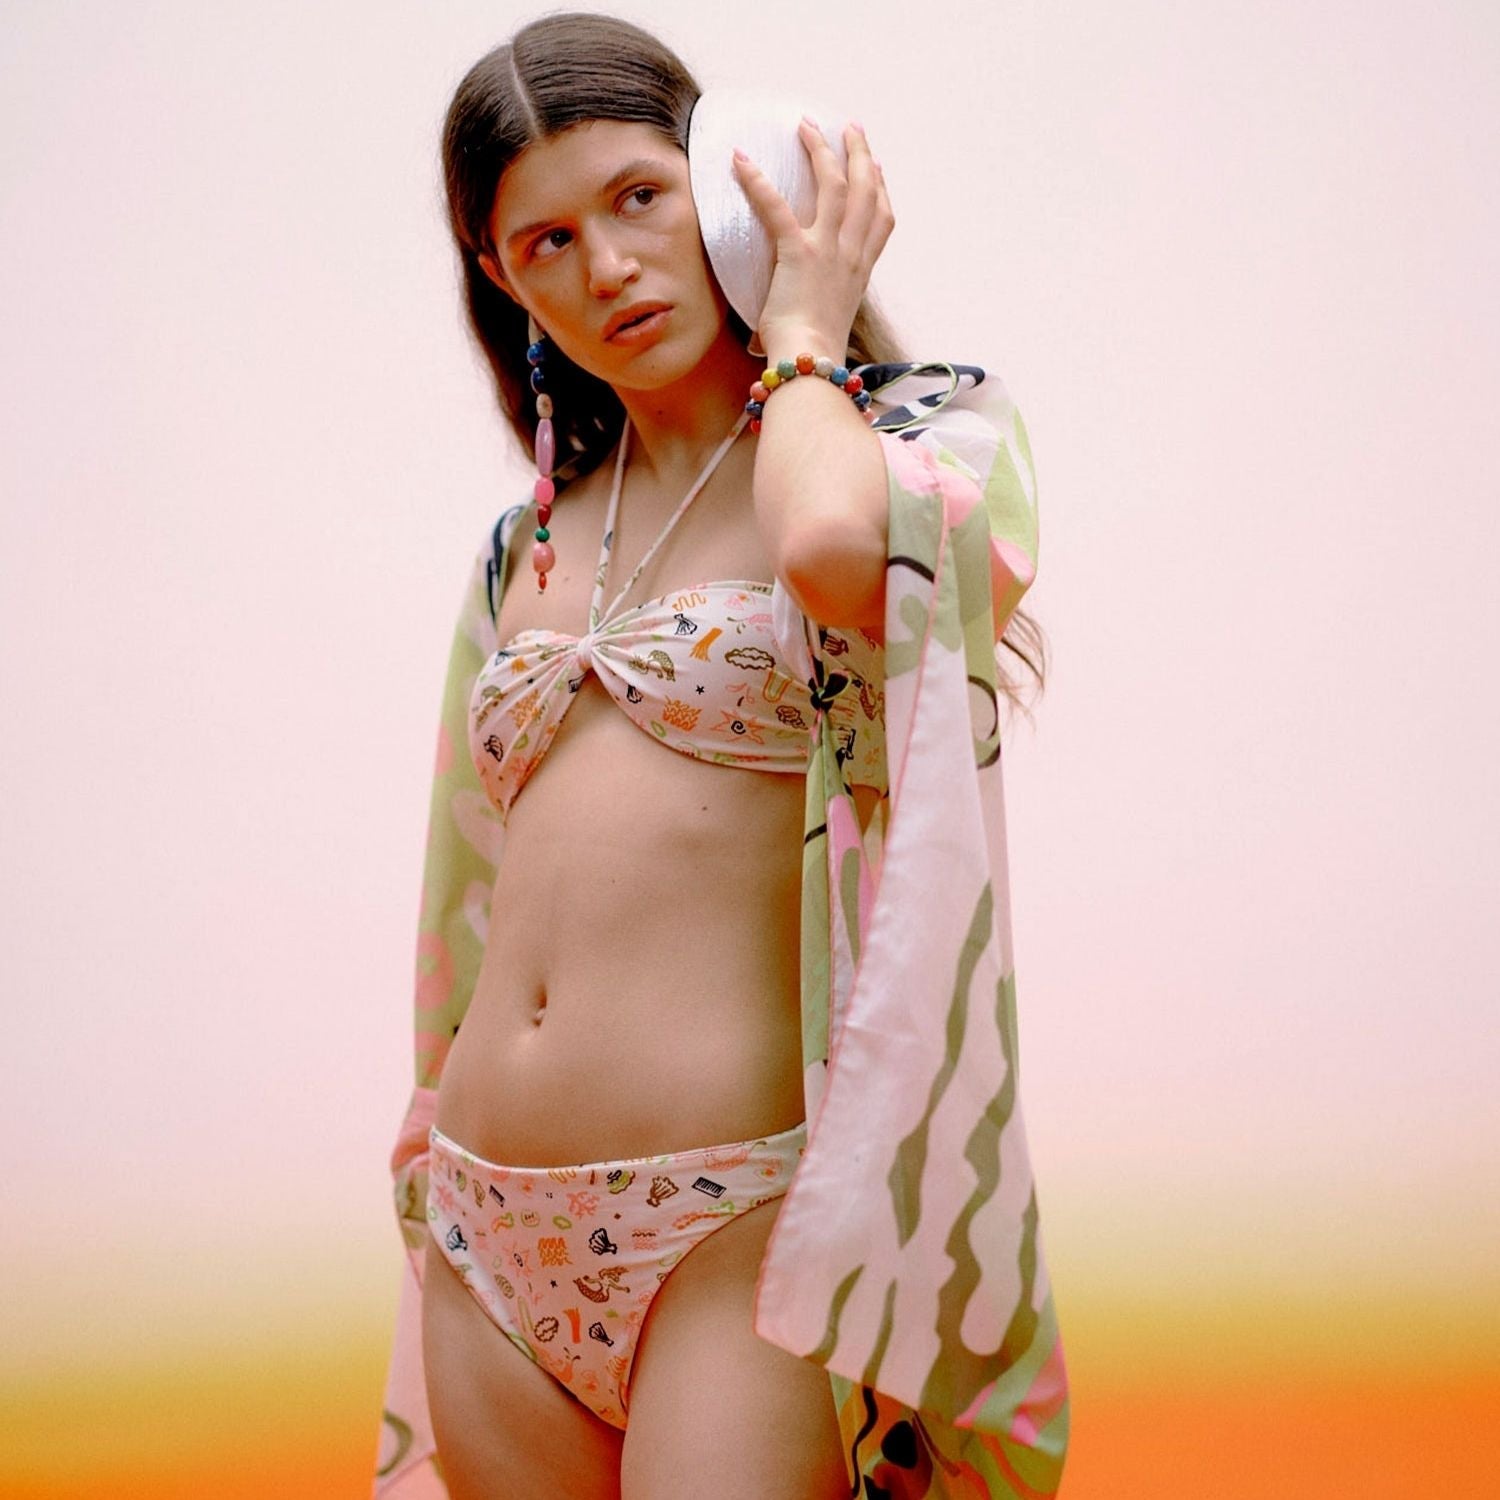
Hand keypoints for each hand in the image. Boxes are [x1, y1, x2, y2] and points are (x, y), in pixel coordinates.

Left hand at [732, 118, 894, 359]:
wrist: (809, 362)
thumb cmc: (813, 351)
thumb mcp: (829, 320)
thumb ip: (823, 304)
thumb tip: (795, 316)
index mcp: (861, 271)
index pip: (882, 220)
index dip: (881, 188)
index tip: (877, 167)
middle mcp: (851, 255)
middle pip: (865, 191)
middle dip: (859, 154)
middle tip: (850, 128)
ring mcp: (828, 251)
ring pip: (834, 186)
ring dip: (821, 151)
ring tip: (807, 126)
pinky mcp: (799, 253)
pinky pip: (777, 208)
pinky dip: (757, 182)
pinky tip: (741, 160)